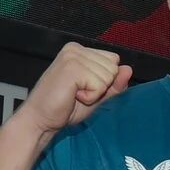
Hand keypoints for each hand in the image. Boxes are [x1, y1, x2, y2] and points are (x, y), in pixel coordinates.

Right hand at [14, 42, 131, 135]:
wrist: (40, 120)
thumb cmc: (65, 107)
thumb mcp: (97, 95)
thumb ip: (114, 83)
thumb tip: (129, 69)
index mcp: (80, 51)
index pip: (114, 60)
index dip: (104, 80)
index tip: (83, 88)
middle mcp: (76, 49)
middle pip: (114, 67)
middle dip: (100, 87)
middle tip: (77, 93)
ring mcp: (73, 56)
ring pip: (109, 76)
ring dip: (94, 93)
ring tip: (74, 94)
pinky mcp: (72, 68)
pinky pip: (100, 85)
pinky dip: (90, 97)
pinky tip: (72, 96)